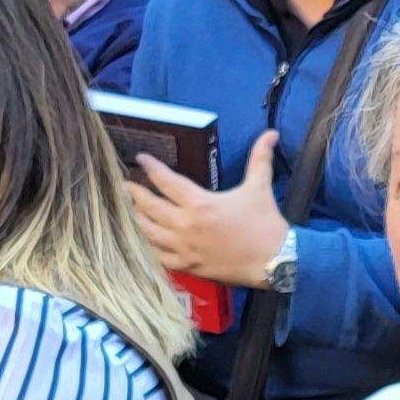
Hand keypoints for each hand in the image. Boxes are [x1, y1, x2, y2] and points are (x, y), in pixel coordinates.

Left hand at [130, 133, 292, 287]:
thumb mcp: (259, 186)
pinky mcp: (188, 266)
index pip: (166, 181)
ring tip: (131, 210)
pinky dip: (148, 247)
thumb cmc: (265, 223)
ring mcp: (184, 248)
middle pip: (149, 207)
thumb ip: (260, 158)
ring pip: (149, 232)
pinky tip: (144, 240)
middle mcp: (185, 225)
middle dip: (134, 194)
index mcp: (199, 203)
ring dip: (137, 219)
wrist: (274, 260)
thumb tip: (271, 133)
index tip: (140, 158)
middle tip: (125, 185)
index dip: (151, 167)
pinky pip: (159, 257)